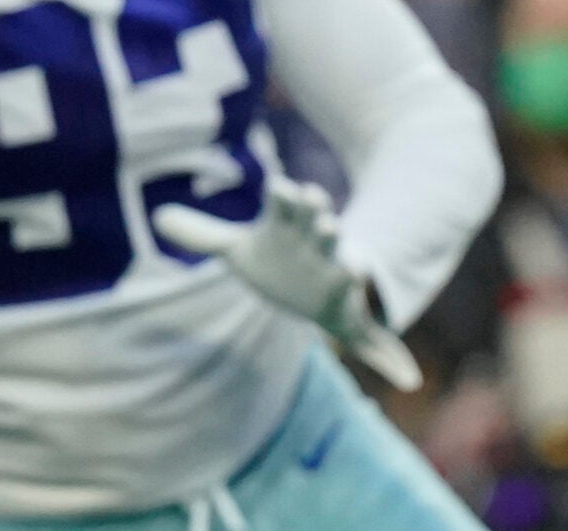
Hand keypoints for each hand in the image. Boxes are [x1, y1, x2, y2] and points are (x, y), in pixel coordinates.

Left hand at [153, 180, 422, 390]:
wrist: (321, 286)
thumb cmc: (281, 260)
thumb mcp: (240, 250)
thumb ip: (203, 234)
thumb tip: (158, 218)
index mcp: (293, 232)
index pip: (288, 206)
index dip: (287, 197)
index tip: (282, 186)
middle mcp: (321, 250)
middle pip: (322, 228)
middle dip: (322, 221)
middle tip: (321, 214)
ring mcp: (340, 279)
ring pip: (348, 269)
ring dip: (353, 267)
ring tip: (358, 267)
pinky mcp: (353, 315)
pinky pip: (378, 341)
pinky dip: (394, 361)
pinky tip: (409, 381)